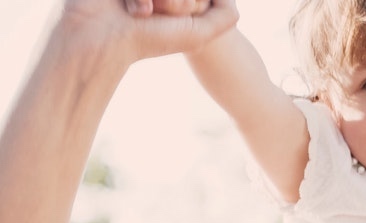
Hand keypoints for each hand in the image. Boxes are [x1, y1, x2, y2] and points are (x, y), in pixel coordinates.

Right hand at [56, 0, 235, 65]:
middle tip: (161, 15)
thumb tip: (230, 0)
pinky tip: (137, 11)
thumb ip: (225, 16)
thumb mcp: (199, 33)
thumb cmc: (150, 41)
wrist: (103, 42)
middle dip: (178, 1)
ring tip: (146, 15)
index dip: (190, 4)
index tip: (177, 17)